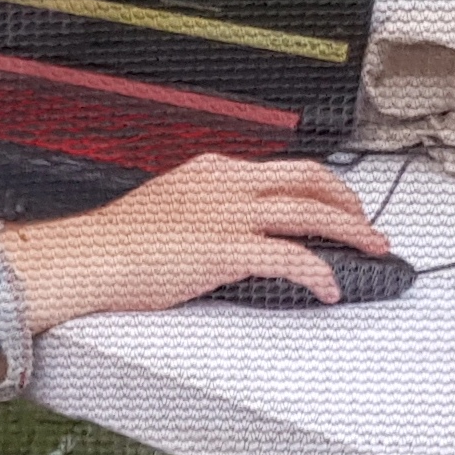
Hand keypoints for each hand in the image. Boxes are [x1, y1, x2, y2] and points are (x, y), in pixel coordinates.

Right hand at [0, 153, 387, 332]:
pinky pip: (293, 258)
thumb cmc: (109, 244)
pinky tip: (328, 287)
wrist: (84, 257)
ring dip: (352, 231)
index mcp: (206, 172)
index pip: (276, 168)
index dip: (315, 184)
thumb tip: (218, 237)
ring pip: (312, 213)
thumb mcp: (161, 210)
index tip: (329, 199)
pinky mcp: (227, 250)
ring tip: (370, 249)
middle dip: (347, 199)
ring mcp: (227, 216)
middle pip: (308, 179)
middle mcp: (223, 185)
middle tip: (363, 222)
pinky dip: (320, 273)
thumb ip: (198, 214)